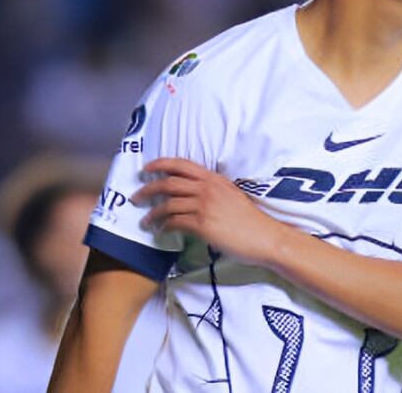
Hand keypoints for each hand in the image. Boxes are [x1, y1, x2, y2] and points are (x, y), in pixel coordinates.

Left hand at [134, 158, 286, 266]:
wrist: (265, 236)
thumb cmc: (250, 220)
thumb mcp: (231, 195)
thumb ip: (212, 191)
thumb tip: (193, 196)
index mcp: (214, 179)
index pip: (182, 164)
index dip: (161, 164)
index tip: (147, 168)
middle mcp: (207, 188)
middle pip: (169, 182)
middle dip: (148, 189)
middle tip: (136, 197)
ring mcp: (204, 206)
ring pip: (168, 203)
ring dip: (152, 212)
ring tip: (145, 220)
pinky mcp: (202, 224)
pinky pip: (175, 222)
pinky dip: (163, 226)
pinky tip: (160, 231)